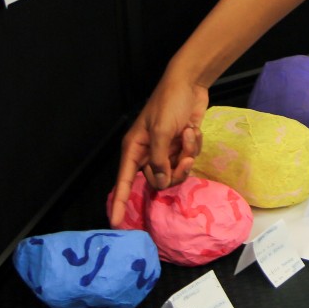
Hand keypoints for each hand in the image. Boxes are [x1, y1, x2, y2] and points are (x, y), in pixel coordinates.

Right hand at [109, 73, 208, 226]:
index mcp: (135, 148)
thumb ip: (159, 160)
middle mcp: (149, 152)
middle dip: (174, 171)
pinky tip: (193, 130)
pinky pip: (189, 159)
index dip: (119, 201)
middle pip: (158, 180)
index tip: (114, 223)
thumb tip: (161, 183)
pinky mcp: (182, 146)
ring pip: (176, 172)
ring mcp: (167, 150)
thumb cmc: (169, 103)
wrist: (190, 84)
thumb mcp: (161, 131)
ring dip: (186, 156)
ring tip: (189, 136)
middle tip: (183, 158)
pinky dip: (194, 146)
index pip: (124, 180)